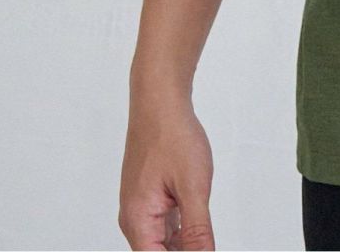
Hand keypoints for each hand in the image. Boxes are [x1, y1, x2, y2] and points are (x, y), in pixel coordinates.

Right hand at [119, 90, 215, 249]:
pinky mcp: (150, 197)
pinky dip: (182, 230)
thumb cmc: (171, 136)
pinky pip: (165, 225)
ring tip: (203, 236)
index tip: (202, 250)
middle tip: (204, 242)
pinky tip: (198, 227)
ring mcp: (141, 208)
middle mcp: (135, 219)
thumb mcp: (193, 186)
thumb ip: (197, 229)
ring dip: (183, 244)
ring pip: (162, 243)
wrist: (159, 102)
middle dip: (183, 251)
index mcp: (138, 222)